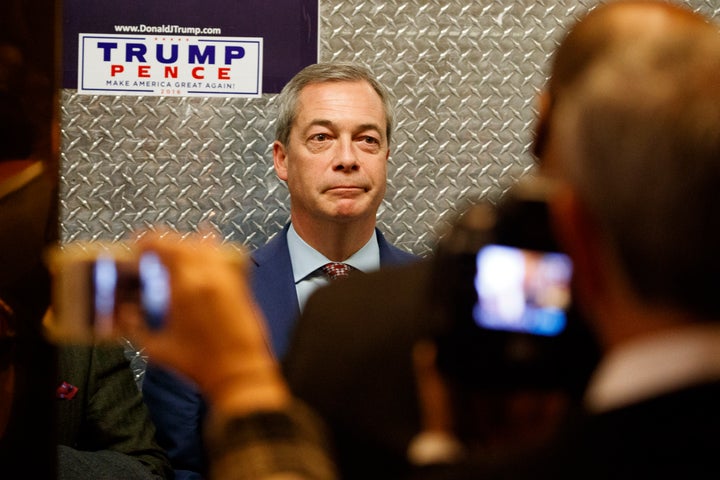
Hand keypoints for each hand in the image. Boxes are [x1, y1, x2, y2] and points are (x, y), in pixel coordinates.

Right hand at [126, 231, 289, 413]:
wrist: (239, 373)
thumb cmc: (202, 365)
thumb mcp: (157, 347)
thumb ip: (133, 326)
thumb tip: (123, 314)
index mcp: (185, 286)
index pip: (162, 246)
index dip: (145, 243)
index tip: (137, 248)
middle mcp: (209, 276)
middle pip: (183, 242)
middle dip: (164, 244)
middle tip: (151, 253)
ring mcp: (227, 278)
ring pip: (205, 246)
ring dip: (186, 246)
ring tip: (174, 255)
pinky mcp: (240, 285)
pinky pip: (223, 257)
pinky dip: (210, 252)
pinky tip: (203, 254)